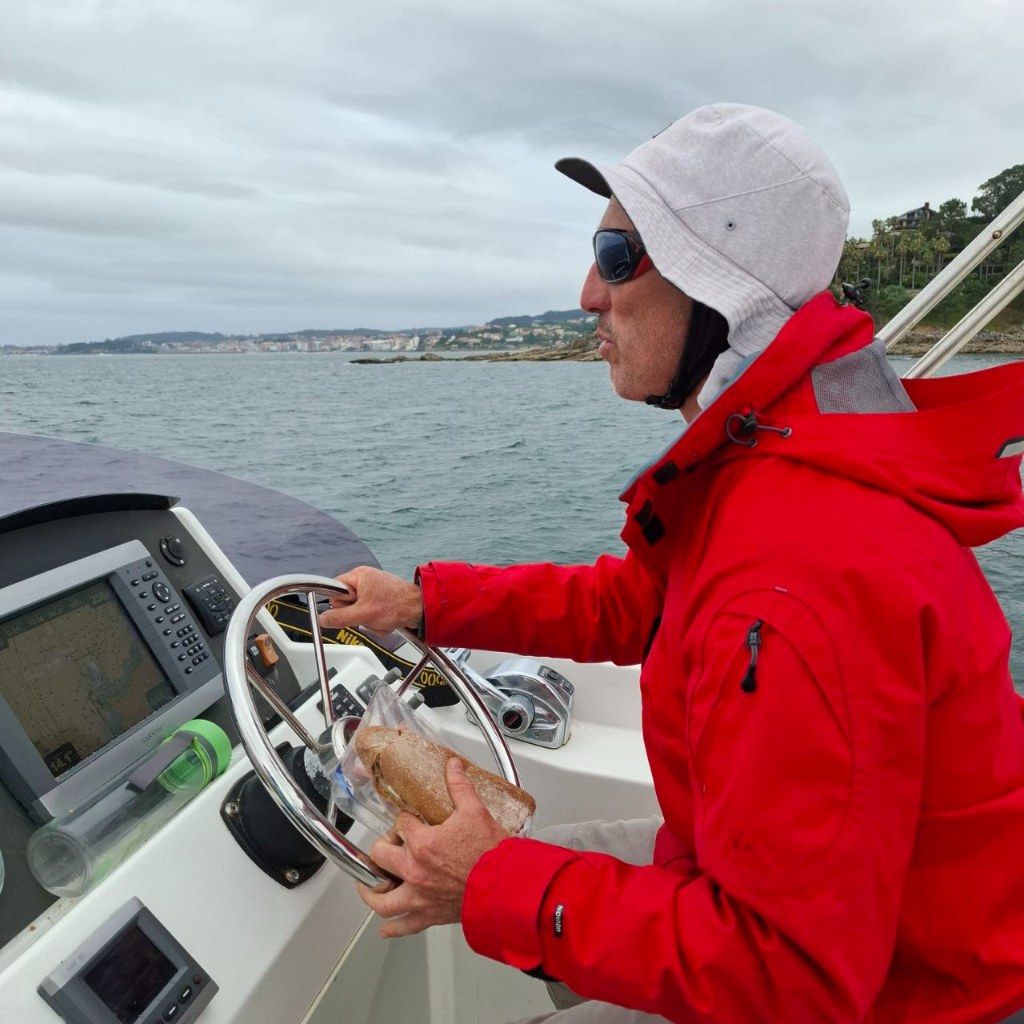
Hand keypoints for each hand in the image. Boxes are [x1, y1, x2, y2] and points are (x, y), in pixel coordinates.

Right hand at [318, 565, 422, 633]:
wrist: (422, 609)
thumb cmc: (397, 605)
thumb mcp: (363, 614)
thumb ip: (340, 617)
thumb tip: (323, 618)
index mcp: (359, 576)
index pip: (334, 588)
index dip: (339, 603)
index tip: (348, 610)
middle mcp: (365, 580)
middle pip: (346, 603)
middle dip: (357, 615)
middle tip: (368, 615)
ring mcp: (374, 591)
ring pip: (358, 611)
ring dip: (368, 621)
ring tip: (381, 618)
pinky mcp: (382, 600)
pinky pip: (370, 614)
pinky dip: (377, 621)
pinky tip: (386, 621)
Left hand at [356, 759, 507, 937]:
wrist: (506, 887)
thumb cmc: (492, 853)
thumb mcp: (475, 811)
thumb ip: (459, 786)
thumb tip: (452, 766)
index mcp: (423, 843)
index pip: (400, 824)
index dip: (404, 821)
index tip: (411, 822)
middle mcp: (414, 871)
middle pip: (381, 856)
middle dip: (383, 847)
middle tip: (392, 845)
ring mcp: (419, 897)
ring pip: (382, 899)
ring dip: (372, 891)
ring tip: (369, 885)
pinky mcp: (428, 916)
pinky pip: (402, 926)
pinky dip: (392, 929)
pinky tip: (386, 927)